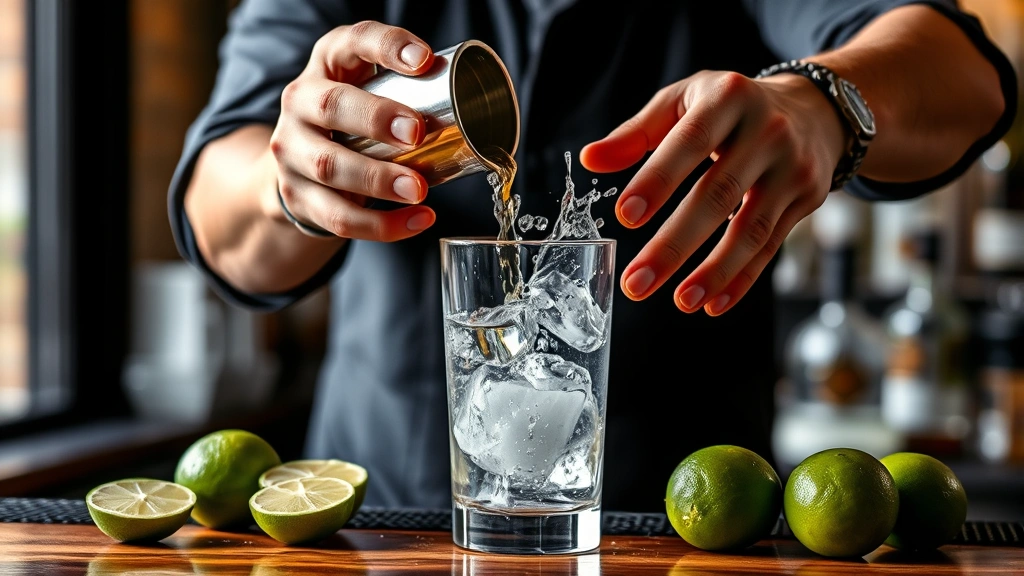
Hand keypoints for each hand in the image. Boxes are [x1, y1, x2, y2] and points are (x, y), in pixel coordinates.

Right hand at [270, 21, 436, 240]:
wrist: (297, 163)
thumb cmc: (352, 119)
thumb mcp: (369, 87)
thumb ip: (409, 87)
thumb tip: (474, 104)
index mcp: (328, 64)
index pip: (353, 42)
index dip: (387, 47)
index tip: (424, 62)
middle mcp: (301, 101)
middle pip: (330, 106)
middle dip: (376, 119)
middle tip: (416, 133)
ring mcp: (291, 151)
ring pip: (330, 167)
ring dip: (378, 180)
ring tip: (419, 189)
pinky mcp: (298, 196)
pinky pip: (338, 216)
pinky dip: (381, 225)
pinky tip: (417, 220)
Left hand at [580, 70, 846, 315]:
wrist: (813, 110)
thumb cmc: (729, 107)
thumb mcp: (684, 101)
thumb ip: (636, 132)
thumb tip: (590, 159)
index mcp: (728, 98)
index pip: (689, 143)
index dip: (657, 180)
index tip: (625, 216)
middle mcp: (767, 131)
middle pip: (717, 195)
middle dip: (674, 244)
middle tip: (636, 282)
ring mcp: (791, 168)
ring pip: (750, 229)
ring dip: (713, 271)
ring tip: (679, 301)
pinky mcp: (806, 199)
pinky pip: (771, 246)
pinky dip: (741, 278)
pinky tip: (712, 303)